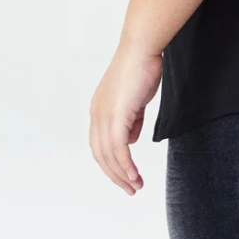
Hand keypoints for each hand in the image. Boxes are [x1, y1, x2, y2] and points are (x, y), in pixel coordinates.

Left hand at [89, 42, 164, 193]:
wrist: (141, 48)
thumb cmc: (142, 68)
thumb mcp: (135, 99)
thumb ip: (131, 120)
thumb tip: (130, 140)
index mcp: (99, 110)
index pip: (100, 145)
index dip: (111, 164)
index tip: (126, 177)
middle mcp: (96, 114)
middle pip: (101, 155)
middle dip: (115, 175)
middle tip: (131, 190)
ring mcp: (104, 115)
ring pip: (108, 155)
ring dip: (122, 174)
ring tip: (135, 186)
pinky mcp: (116, 115)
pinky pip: (118, 148)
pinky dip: (125, 165)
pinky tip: (134, 175)